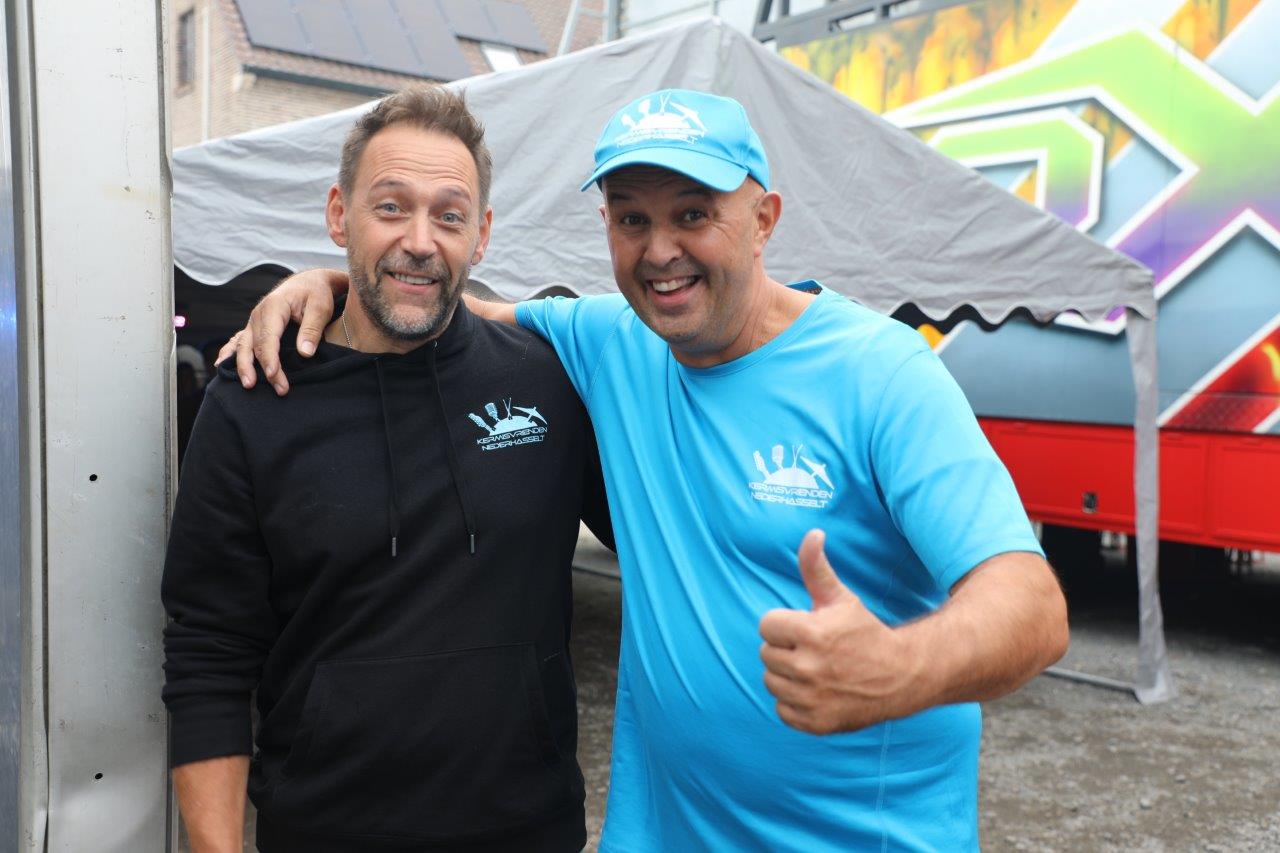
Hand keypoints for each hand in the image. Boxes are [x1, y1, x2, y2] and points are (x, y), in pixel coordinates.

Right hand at [223, 268, 347, 394]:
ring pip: (243, 345)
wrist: (307, 282)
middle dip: (261, 369)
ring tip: (247, 385)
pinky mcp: (254, 327)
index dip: (270, 358)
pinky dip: (230, 353)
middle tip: (275, 388)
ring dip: (244, 366)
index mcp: (273, 306)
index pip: (268, 337)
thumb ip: (312, 329)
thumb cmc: (315, 293)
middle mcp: (258, 314)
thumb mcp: (320, 307)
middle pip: (255, 345)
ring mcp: (253, 321)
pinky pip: (238, 341)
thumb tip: (305, 353)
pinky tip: (221, 366)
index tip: (274, 376)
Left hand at [758, 529, 916, 733]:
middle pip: (766, 654)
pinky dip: (795, 704)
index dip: (785, 625)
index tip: (807, 628)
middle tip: (814, 650)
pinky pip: (782, 710)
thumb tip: (812, 533)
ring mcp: (811, 698)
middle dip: (786, 649)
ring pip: (771, 682)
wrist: (903, 676)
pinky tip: (817, 692)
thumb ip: (816, 568)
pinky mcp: (816, 723)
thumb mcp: (841, 598)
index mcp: (810, 633)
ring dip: (788, 676)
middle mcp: (808, 668)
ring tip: (816, 670)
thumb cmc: (866, 632)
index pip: (766, 626)